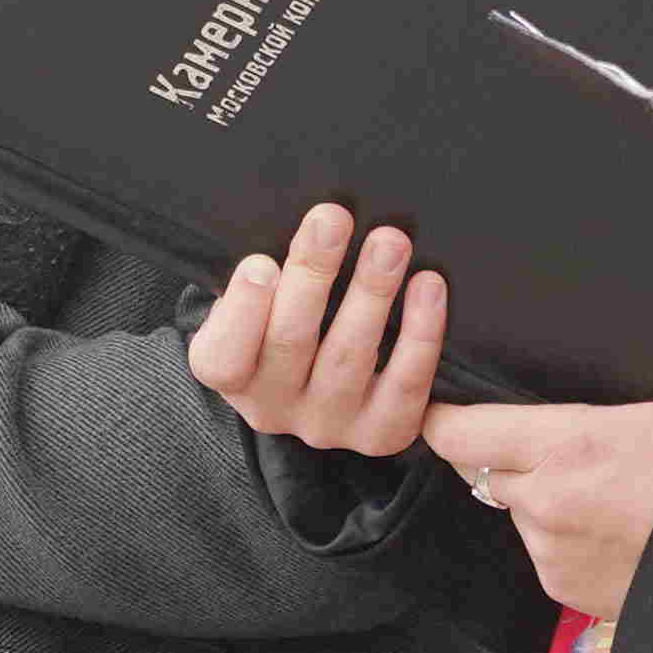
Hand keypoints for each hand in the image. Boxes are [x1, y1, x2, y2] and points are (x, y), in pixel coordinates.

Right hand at [188, 206, 445, 455]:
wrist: (323, 374)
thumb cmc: (284, 313)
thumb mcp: (257, 297)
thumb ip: (265, 271)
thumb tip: (309, 220)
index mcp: (230, 373)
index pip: (223, 355)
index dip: (242, 312)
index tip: (261, 263)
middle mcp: (272, 407)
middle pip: (290, 342)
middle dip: (313, 274)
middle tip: (333, 219)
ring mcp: (327, 425)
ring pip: (348, 359)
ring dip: (371, 293)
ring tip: (389, 243)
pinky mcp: (379, 434)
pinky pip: (405, 385)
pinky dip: (420, 334)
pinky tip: (428, 286)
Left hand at [417, 379, 652, 620]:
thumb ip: (642, 373)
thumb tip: (626, 347)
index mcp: (567, 443)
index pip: (460, 431)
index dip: (445, 418)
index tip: (446, 407)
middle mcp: (545, 499)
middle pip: (480, 470)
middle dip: (499, 455)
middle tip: (544, 447)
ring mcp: (549, 549)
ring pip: (516, 512)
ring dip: (538, 499)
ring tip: (598, 494)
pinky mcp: (561, 588)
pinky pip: (543, 551)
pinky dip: (562, 538)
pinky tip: (609, 530)